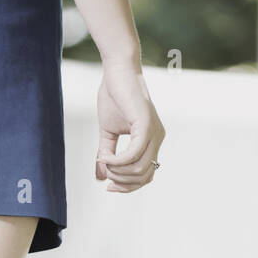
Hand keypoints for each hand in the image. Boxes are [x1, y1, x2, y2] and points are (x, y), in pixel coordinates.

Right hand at [95, 62, 164, 192]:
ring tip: (103, 161)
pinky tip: (105, 157)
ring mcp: (154, 132)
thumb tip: (99, 177)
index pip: (146, 176)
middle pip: (144, 177)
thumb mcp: (107, 133)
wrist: (117, 71)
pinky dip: (117, 161)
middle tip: (105, 174)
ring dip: (118, 171)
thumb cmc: (114, 97)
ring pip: (139, 169)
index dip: (128, 186)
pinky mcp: (145, 126)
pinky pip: (133, 154)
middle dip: (122, 181)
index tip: (108, 186)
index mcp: (152, 141)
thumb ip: (106, 154)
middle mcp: (157, 138)